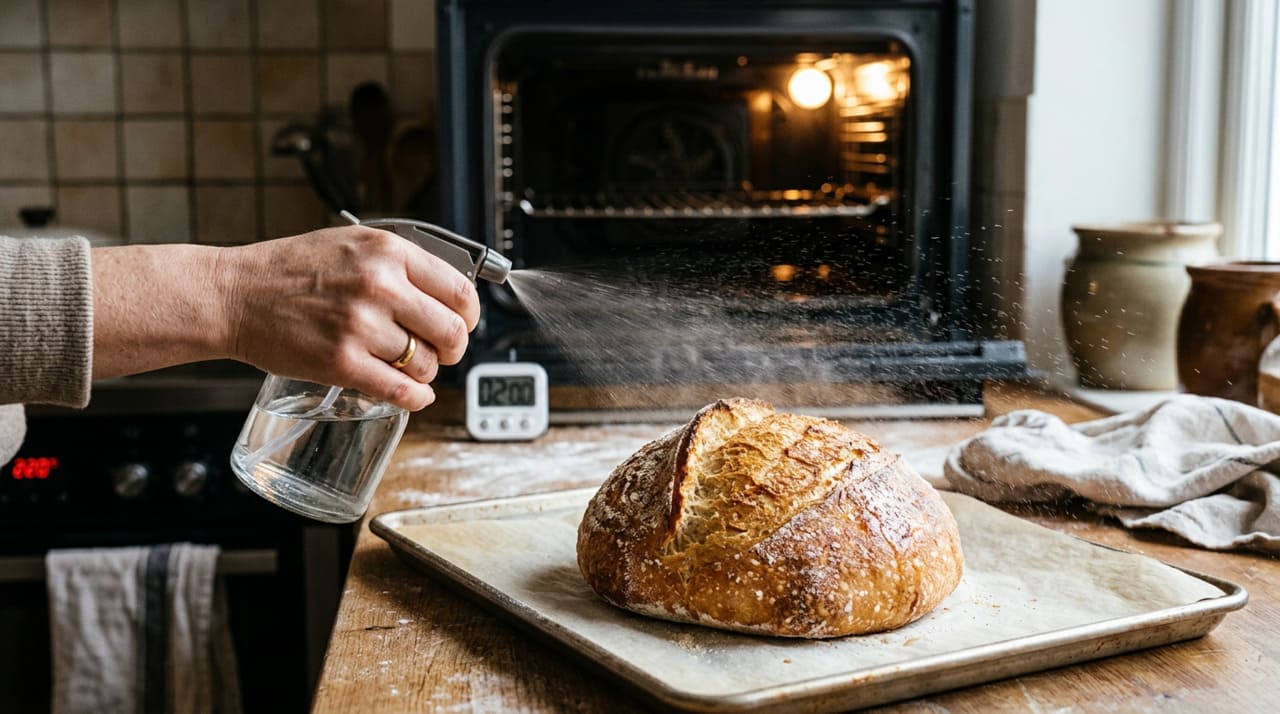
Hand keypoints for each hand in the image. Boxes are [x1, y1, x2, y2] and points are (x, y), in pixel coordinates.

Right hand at [218, 225, 479, 410]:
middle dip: (453, 348)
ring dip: (425, 372)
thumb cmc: (291, 269)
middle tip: (442, 351)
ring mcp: (361, 326)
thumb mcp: (352, 244)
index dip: (469, 315)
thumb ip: (399, 263)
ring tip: (409, 366)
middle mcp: (380, 286)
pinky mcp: (342, 363)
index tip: (463, 323)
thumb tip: (447, 292)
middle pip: (452, 331)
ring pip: (426, 364)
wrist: (235, 295)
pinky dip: (416, 398)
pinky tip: (415, 394)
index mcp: (388, 251)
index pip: (460, 290)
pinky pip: (401, 391)